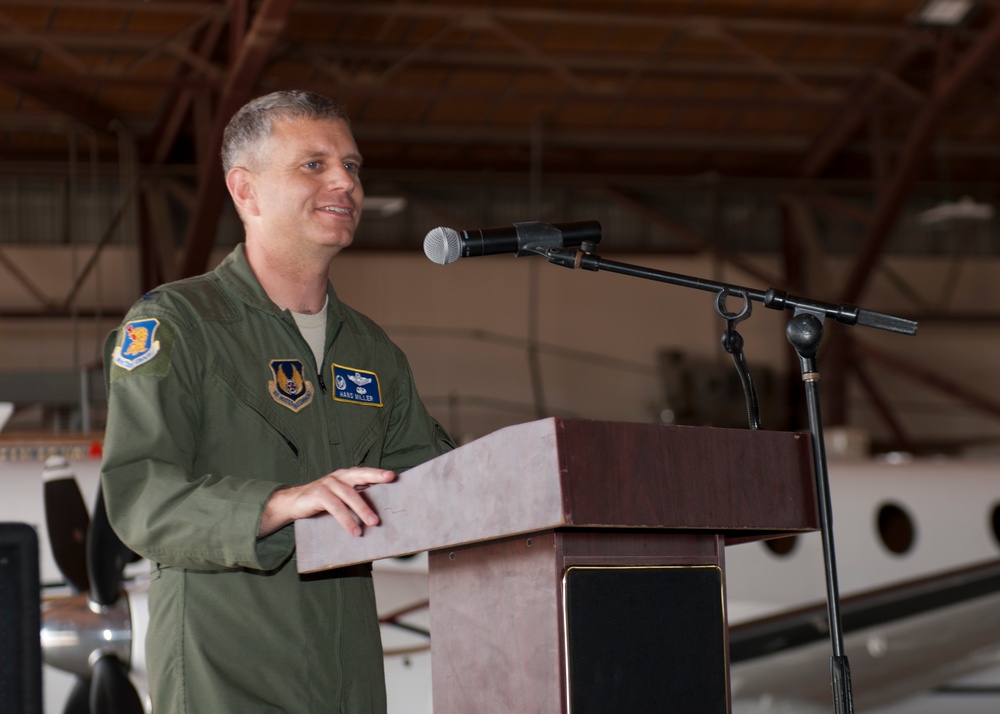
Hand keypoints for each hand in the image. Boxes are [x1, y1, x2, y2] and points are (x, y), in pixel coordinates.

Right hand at [258, 467, 394, 537]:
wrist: (293, 502)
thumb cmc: (322, 501)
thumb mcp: (339, 497)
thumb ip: (355, 498)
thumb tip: (379, 513)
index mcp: (346, 475)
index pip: (364, 472)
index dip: (378, 473)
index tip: (393, 476)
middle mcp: (338, 477)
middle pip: (359, 478)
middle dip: (375, 483)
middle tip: (389, 493)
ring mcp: (327, 484)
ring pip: (349, 496)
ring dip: (362, 510)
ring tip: (373, 523)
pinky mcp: (318, 494)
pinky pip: (335, 507)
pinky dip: (346, 519)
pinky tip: (353, 530)